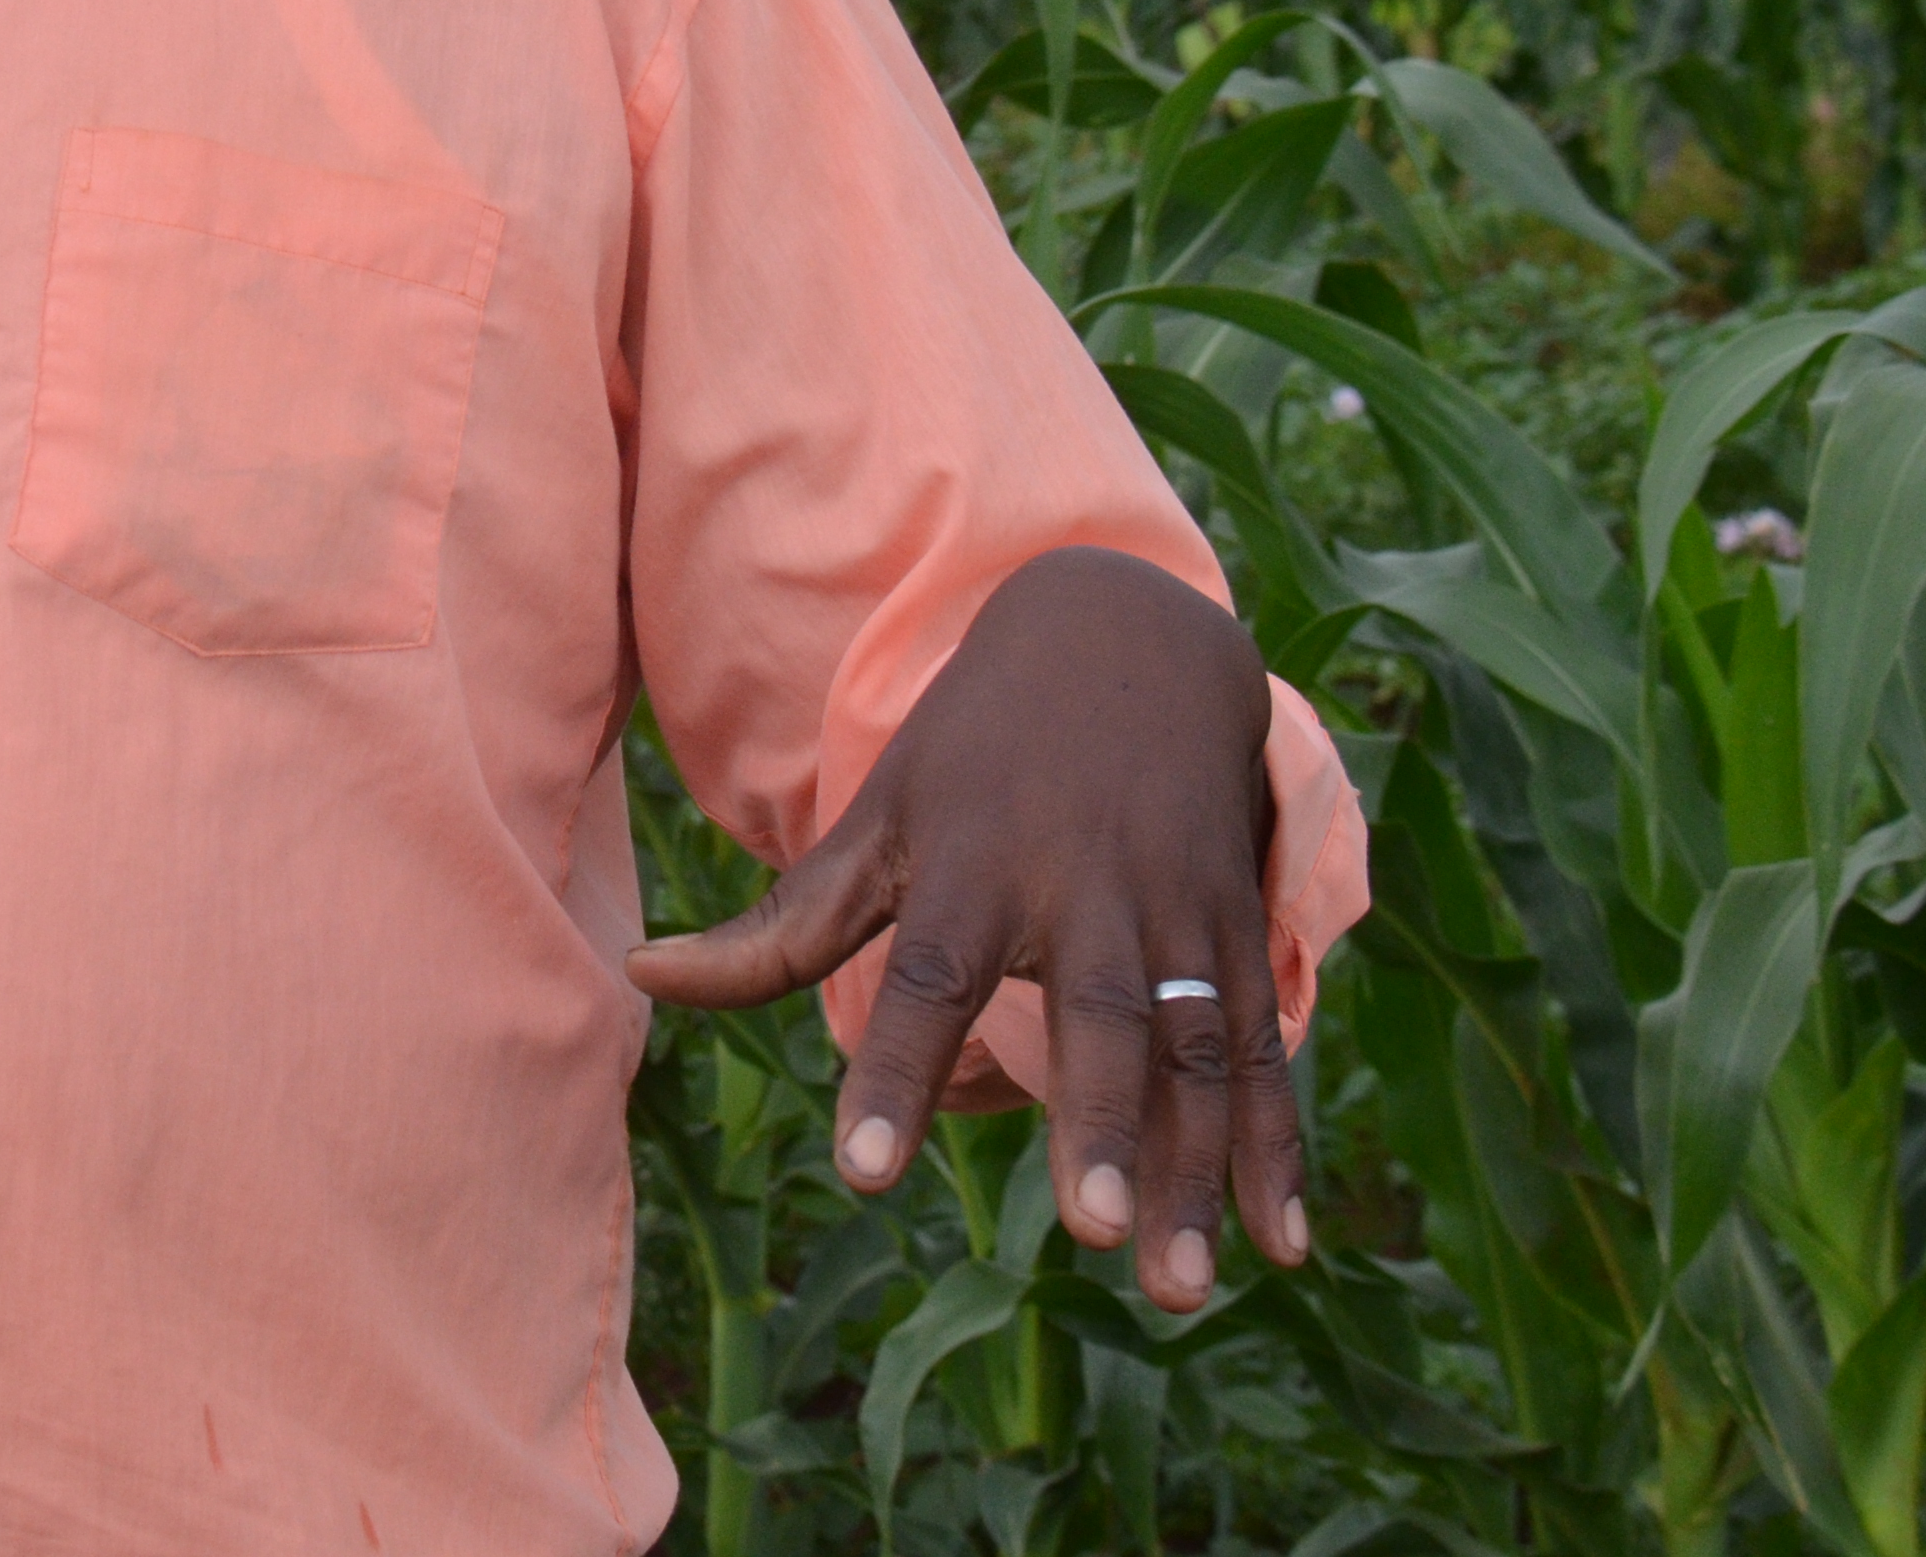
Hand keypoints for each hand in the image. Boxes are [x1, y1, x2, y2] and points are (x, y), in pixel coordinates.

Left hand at [625, 545, 1307, 1313]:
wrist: (1130, 637)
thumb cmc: (975, 752)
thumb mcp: (878, 820)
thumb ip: (782, 925)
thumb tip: (643, 978)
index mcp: (976, 866)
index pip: (927, 977)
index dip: (893, 1072)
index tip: (862, 1175)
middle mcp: (1085, 888)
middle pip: (1096, 1013)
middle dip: (1102, 1124)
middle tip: (1095, 1231)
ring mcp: (1176, 909)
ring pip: (1194, 1047)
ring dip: (1197, 1166)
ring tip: (1174, 1288)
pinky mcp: (1240, 929)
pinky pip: (1262, 1046)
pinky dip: (1280, 1145)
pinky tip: (1283, 1243)